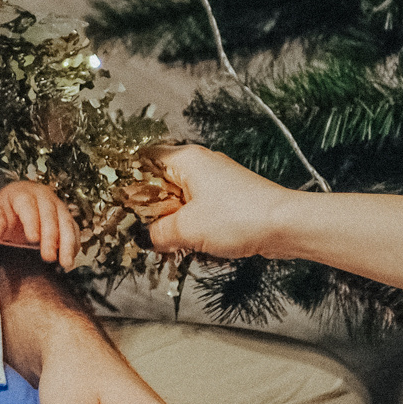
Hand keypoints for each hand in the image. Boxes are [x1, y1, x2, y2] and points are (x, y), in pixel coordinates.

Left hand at [0, 180, 81, 269]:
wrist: (14, 204)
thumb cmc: (4, 209)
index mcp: (23, 193)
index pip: (29, 207)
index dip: (32, 222)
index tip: (33, 239)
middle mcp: (44, 197)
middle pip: (51, 215)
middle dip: (51, 237)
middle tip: (48, 257)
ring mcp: (57, 206)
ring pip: (66, 222)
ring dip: (67, 243)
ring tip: (65, 262)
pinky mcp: (65, 217)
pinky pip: (73, 229)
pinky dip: (74, 244)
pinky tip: (71, 258)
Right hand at [142, 143, 299, 259]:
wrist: (285, 227)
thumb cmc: (239, 217)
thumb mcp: (185, 229)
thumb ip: (157, 233)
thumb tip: (144, 237)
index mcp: (186, 159)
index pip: (143, 159)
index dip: (127, 180)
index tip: (116, 202)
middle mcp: (200, 165)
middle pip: (160, 181)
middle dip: (149, 207)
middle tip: (137, 229)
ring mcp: (215, 182)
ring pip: (179, 198)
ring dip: (170, 220)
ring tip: (162, 241)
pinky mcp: (228, 199)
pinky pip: (197, 209)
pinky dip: (189, 225)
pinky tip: (186, 244)